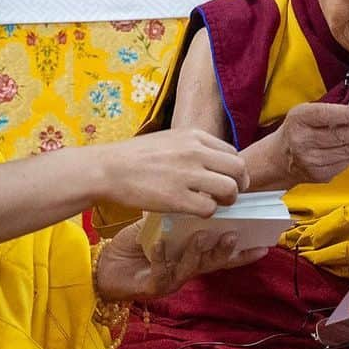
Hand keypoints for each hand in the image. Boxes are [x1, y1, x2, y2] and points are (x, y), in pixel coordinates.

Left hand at [94, 223, 267, 301]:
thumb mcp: (162, 226)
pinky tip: (159, 244)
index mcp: (192, 256)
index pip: (224, 253)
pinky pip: (159, 272)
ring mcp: (171, 280)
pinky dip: (160, 257)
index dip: (244, 250)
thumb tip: (204, 191)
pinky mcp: (150, 285)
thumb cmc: (135, 244)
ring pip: (191, 269)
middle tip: (234, 235)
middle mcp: (186, 271)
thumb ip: (182, 216)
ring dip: (197, 253)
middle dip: (226, 251)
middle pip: (213, 263)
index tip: (265, 241)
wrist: (104, 265)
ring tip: (201, 236)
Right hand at [98, 130, 248, 216]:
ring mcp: (187, 175)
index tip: (227, 179)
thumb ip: (195, 147)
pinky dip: (208, 213)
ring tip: (216, 204)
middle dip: (239, 185)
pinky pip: (209, 208)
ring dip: (227, 200)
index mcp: (195, 136)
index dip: (234, 170)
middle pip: (238, 169)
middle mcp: (195, 152)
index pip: (233, 152)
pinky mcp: (177, 198)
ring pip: (230, 189)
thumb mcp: (171, 139)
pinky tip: (196, 211)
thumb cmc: (136, 156)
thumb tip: (215, 162)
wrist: (109, 169)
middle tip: (229, 195)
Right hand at [275, 103, 348, 185]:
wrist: (280, 158)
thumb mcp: (306, 111)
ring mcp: (311, 162)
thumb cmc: (298, 128)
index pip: (326, 116)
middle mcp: (302, 142)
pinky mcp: (320, 175)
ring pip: (346, 151)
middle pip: (340, 136)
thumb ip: (331, 110)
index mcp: (298, 120)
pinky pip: (346, 162)